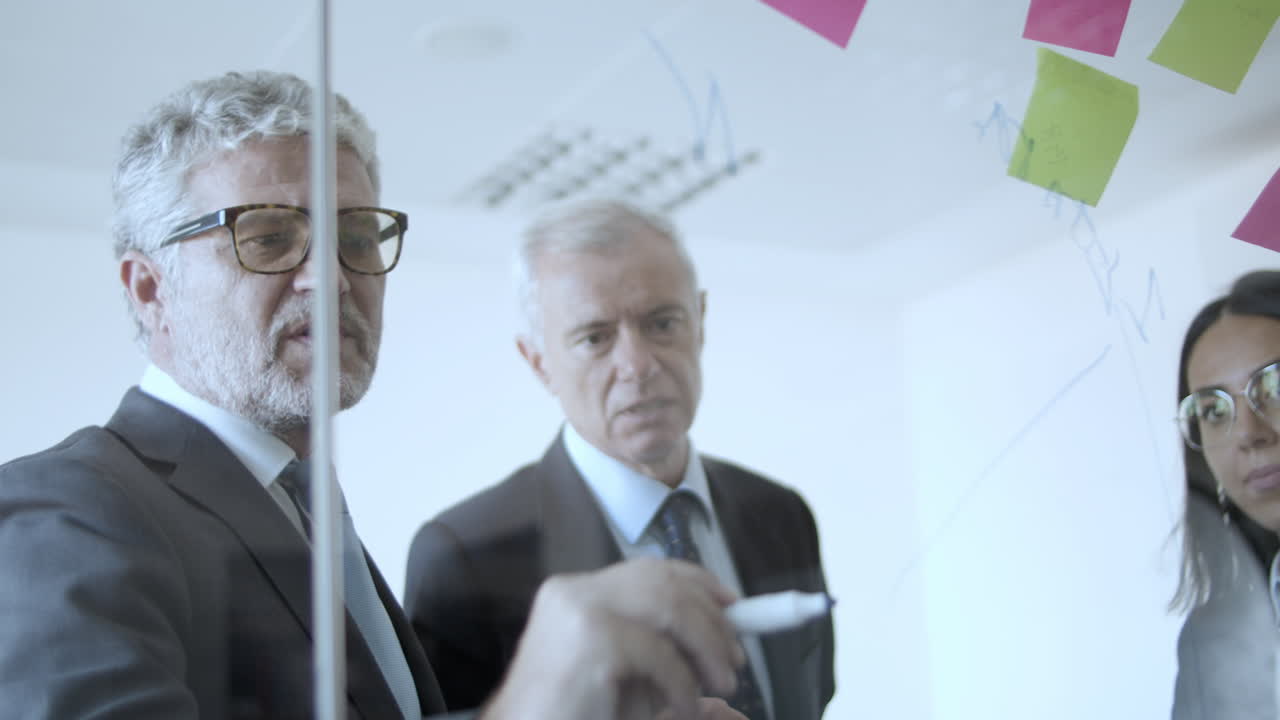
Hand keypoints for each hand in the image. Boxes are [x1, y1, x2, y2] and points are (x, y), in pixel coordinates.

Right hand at [480, 557, 742, 719]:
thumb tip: (720, 637)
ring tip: (723, 684)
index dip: (698, 583)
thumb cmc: (571, 716)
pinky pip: (659, 653)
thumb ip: (660, 648)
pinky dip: (683, 683)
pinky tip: (682, 709)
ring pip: (669, 607)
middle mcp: (574, 591)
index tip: (732, 606)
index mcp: (576, 592)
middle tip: (735, 660)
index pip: (649, 570)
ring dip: (708, 646)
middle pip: (663, 582)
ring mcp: (580, 611)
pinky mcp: (591, 641)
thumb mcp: (623, 676)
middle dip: (712, 618)